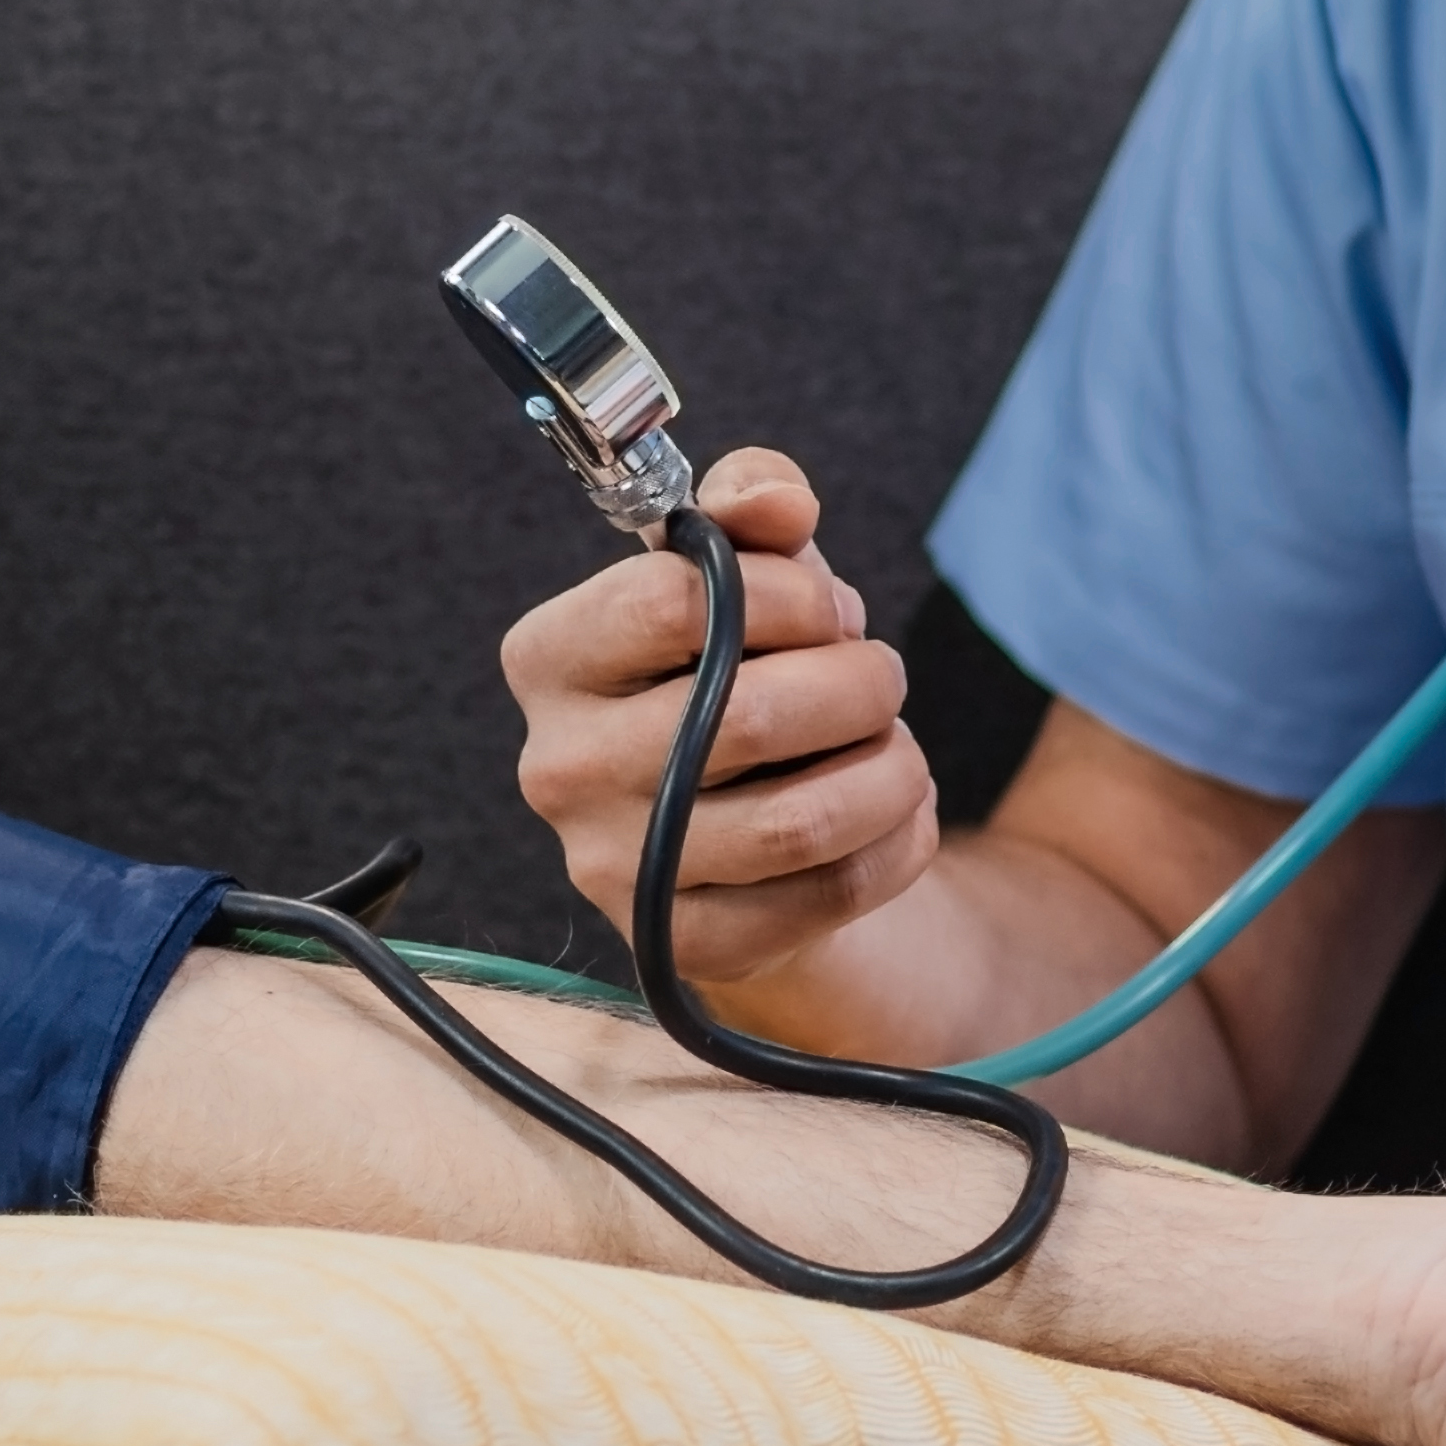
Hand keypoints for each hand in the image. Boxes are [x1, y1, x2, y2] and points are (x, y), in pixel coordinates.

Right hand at [496, 446, 935, 983]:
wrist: (745, 827)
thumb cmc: (738, 676)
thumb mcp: (746, 572)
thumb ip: (754, 506)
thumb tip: (777, 500)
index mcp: (549, 658)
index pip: (674, 601)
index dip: (788, 594)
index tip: (827, 609)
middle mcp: (559, 768)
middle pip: (749, 715)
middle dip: (859, 683)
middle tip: (880, 677)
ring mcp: (614, 870)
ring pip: (803, 819)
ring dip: (889, 767)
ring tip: (894, 745)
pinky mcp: (686, 945)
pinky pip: (829, 891)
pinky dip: (895, 842)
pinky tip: (892, 812)